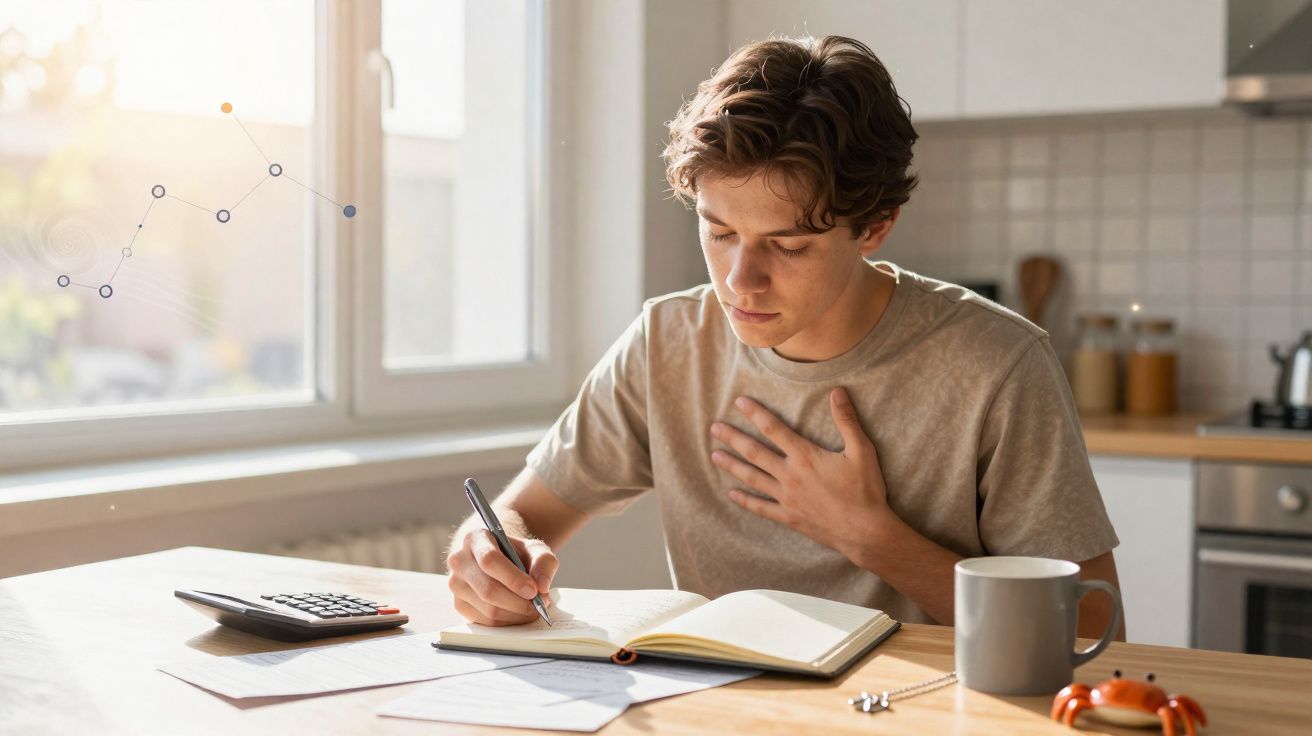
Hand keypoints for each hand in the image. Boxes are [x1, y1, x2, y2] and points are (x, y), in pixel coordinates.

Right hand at [445, 529, 557, 625]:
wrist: (496, 559)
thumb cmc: (514, 552)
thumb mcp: (533, 548)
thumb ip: (543, 562)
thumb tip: (542, 586)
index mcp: (475, 539)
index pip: (489, 560)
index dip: (513, 578)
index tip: (533, 591)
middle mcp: (459, 561)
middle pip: (487, 589)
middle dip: (518, 602)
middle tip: (539, 605)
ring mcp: (456, 585)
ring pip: (488, 609)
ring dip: (516, 614)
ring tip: (533, 609)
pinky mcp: (459, 605)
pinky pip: (485, 621)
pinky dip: (507, 621)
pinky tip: (519, 613)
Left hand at [710, 388, 891, 563]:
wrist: (865, 531)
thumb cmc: (865, 490)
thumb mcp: (861, 450)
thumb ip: (846, 420)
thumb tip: (838, 391)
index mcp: (805, 457)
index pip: (774, 429)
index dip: (755, 414)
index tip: (739, 402)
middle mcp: (790, 475)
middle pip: (755, 452)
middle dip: (733, 438)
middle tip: (714, 428)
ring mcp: (787, 498)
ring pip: (752, 478)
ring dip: (732, 466)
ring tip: (714, 455)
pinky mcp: (789, 517)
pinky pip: (761, 507)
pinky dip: (745, 500)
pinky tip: (732, 494)